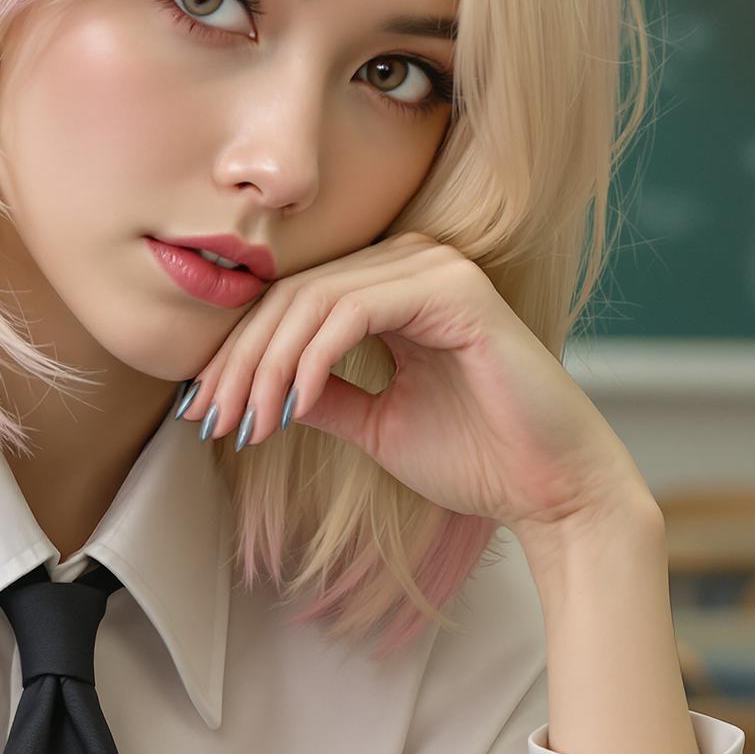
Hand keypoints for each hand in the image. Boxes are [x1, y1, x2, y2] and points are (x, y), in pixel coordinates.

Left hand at [177, 231, 649, 537]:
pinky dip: (312, 361)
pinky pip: (353, 313)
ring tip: (247, 424)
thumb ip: (322, 396)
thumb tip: (259, 390)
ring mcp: (437, 269)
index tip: (204, 412)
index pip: (292, 302)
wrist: (550, 490)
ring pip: (313, 301)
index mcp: (395, 287)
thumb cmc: (476, 459)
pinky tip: (293, 408)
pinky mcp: (455, 291)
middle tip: (211, 420)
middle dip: (240, 363)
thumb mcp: (374, 424)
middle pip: (292, 296)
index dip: (239, 355)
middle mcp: (415, 262)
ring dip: (267, 369)